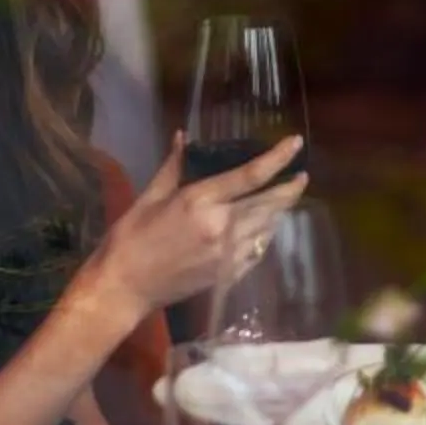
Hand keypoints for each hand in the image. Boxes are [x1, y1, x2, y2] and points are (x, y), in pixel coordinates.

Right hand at [82, 131, 307, 321]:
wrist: (125, 288)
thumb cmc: (131, 238)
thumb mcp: (149, 197)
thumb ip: (173, 166)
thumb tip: (182, 136)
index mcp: (201, 202)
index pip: (250, 176)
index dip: (277, 158)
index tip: (295, 143)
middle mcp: (222, 227)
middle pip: (268, 204)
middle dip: (289, 189)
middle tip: (301, 176)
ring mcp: (228, 255)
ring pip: (266, 229)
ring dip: (279, 213)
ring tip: (286, 199)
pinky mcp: (227, 276)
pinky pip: (257, 252)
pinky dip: (265, 237)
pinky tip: (266, 230)